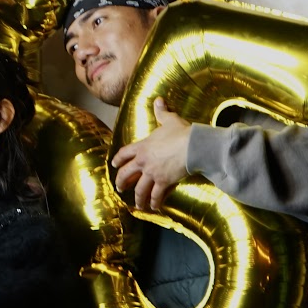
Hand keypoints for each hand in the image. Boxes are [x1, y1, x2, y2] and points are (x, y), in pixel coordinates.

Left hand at [110, 97, 191, 211]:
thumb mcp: (170, 120)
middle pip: (126, 174)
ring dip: (138, 198)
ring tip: (137, 205)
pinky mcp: (163, 182)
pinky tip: (155, 208)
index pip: (124, 153)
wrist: (193, 146)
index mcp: (142, 146)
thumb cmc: (182, 132)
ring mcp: (152, 173)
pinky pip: (156, 195)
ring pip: (140, 189)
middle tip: (120, 188)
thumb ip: (162, 112)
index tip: (114, 165)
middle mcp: (143, 161)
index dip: (118, 160)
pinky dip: (155, 202)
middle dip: (121, 182)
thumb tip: (158, 100)